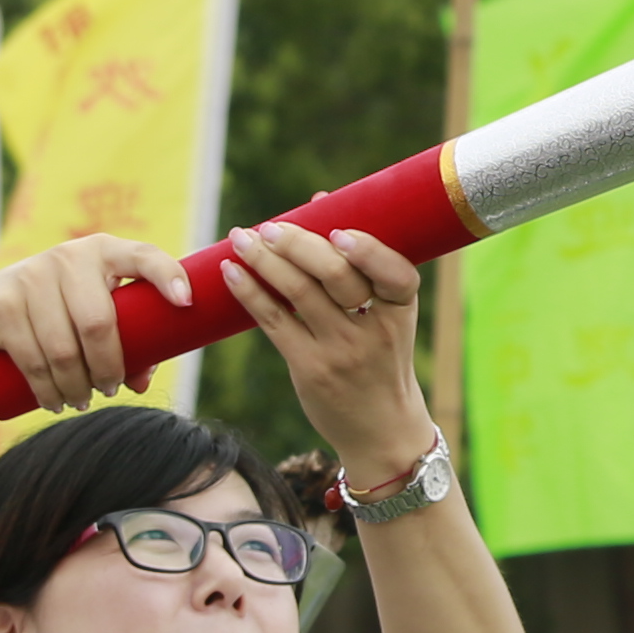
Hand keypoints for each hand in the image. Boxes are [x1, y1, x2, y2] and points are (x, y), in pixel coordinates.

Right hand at [0, 233, 195, 422]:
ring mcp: (30, 276)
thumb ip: (126, 343)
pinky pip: (31, 358)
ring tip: (81, 401)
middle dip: (108, 368)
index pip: (143, 256)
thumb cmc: (60, 313)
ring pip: (64, 349)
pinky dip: (47, 390)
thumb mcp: (94, 314)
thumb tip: (140, 383)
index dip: (167, 275)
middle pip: (99, 323)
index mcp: (104, 251)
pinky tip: (54, 403)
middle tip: (109, 390)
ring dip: (77, 387)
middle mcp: (68, 256)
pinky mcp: (1, 304)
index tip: (186, 302)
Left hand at [230, 217, 439, 477]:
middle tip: (269, 227)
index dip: (367, 250)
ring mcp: (340, 351)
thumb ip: (359, 266)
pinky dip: (250, 292)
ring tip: (242, 238)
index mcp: (401, 310)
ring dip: (265, 260)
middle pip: (335, 276)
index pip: (394, 273)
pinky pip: (274, 321)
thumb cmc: (382, 360)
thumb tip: (318, 204)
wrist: (380, 428)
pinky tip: (232, 272)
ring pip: (298, 294)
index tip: (337, 230)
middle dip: (297, 244)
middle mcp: (374, 331)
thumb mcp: (388, 316)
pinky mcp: (309, 368)